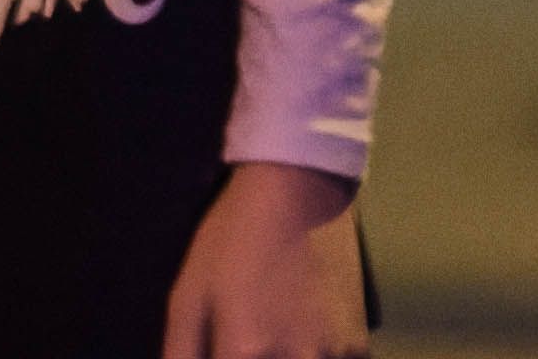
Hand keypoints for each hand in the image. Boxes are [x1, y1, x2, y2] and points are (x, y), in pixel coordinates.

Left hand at [161, 162, 368, 358]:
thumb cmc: (228, 244)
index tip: (224, 358)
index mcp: (245, 352)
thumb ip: (181, 356)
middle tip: (243, 351)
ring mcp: (331, 356)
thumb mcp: (187, 298)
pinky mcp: (356, 345)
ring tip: (269, 339)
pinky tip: (298, 343)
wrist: (292, 194)